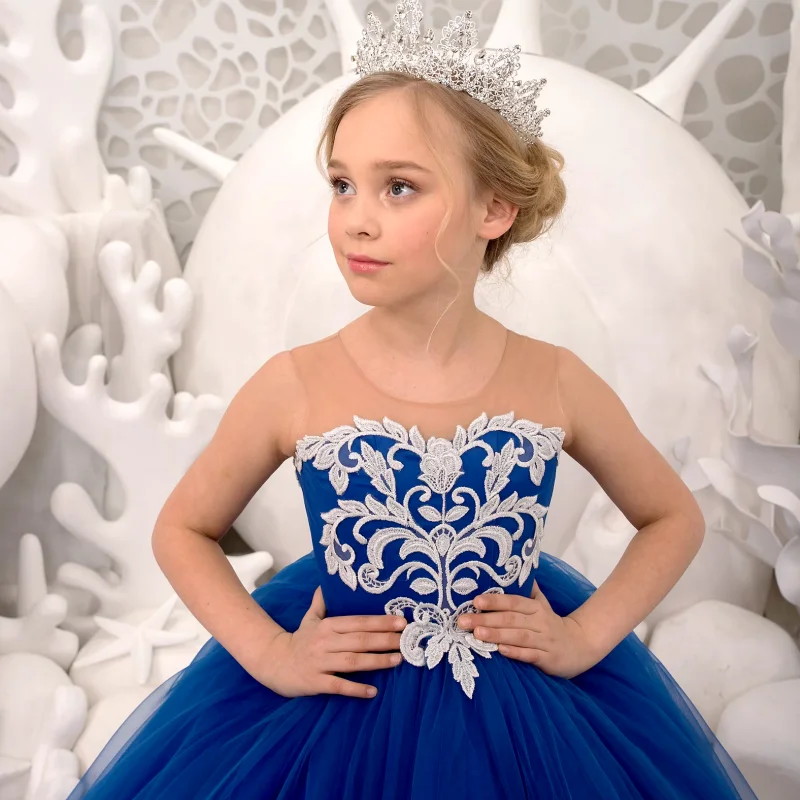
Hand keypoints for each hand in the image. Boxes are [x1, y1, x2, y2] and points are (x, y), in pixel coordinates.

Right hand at [255, 586, 406, 698]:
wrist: (273, 662)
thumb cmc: (298, 640)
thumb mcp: (310, 618)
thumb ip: (321, 602)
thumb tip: (327, 583)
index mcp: (328, 625)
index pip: (359, 622)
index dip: (380, 622)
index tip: (401, 622)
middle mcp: (325, 641)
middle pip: (360, 640)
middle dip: (385, 640)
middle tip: (407, 641)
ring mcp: (320, 662)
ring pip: (353, 661)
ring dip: (377, 661)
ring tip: (398, 660)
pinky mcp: (315, 682)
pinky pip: (338, 685)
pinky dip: (355, 689)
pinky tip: (372, 691)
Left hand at [457, 581, 600, 678]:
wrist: (581, 645)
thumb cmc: (552, 624)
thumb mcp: (542, 604)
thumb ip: (527, 590)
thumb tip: (515, 568)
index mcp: (535, 607)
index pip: (513, 602)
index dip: (494, 601)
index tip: (475, 601)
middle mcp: (540, 622)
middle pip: (511, 619)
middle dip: (486, 619)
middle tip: (463, 621)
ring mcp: (544, 640)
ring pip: (518, 636)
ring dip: (497, 634)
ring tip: (477, 633)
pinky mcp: (548, 658)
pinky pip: (530, 655)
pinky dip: (515, 652)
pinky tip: (500, 650)